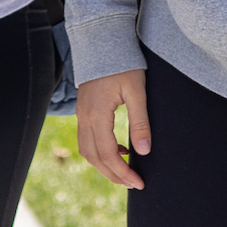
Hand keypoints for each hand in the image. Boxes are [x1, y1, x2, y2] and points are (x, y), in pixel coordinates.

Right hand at [75, 71, 150, 189]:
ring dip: (104, 166)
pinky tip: (119, 150)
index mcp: (97, 114)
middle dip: (114, 175)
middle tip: (134, 184)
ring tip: (125, 172)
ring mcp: (81, 114)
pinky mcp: (83, 111)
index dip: (123, 172)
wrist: (103, 41)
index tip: (139, 183)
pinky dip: (100, 152)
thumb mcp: (137, 92)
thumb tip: (145, 151)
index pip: (108, 154)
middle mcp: (84, 117)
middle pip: (94, 158)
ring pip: (87, 151)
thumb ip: (140, 121)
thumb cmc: (123, 64)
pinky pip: (86, 140)